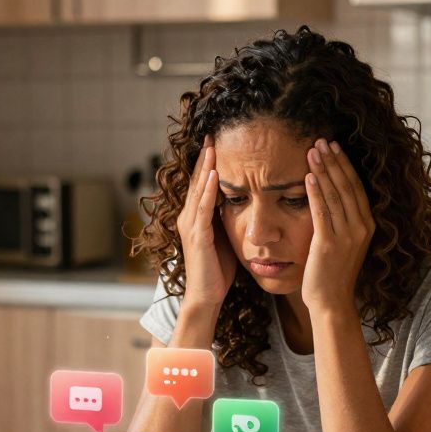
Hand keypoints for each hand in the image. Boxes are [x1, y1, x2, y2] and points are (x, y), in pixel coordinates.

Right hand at [174, 135, 237, 310]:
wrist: (206, 297)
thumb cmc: (217, 271)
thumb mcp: (224, 239)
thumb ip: (226, 220)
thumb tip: (242, 203)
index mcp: (195, 218)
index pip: (202, 184)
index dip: (208, 164)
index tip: (216, 143)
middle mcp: (188, 218)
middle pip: (197, 181)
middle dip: (204, 158)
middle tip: (211, 134)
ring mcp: (191, 226)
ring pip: (198, 190)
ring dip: (205, 167)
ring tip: (212, 146)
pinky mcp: (197, 236)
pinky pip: (203, 208)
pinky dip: (208, 190)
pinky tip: (214, 175)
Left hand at [302, 138, 374, 314]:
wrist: (332, 303)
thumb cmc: (333, 275)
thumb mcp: (344, 244)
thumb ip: (342, 222)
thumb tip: (330, 198)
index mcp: (367, 226)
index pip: (356, 188)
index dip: (345, 165)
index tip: (334, 147)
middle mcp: (361, 228)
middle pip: (347, 186)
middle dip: (334, 161)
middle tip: (321, 139)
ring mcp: (347, 236)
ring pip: (335, 195)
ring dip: (324, 170)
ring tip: (313, 150)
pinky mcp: (330, 244)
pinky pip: (323, 212)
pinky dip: (316, 192)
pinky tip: (309, 176)